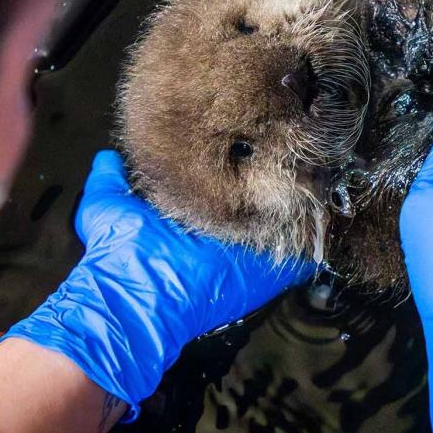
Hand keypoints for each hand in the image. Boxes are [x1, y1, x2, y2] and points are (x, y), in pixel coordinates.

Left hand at [2, 150, 312, 419]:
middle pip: (255, 204)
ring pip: (282, 225)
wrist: (135, 296)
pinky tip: (326, 204)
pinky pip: (301, 255)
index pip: (220, 188)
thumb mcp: (106, 206)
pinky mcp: (265, 271)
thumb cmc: (118, 252)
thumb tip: (107, 156)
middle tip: (289, 144)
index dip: (232, 165)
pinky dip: (316, 237)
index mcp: (192, 218)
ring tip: (318, 167)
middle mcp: (222, 234)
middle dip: (271, 179)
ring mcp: (246, 253)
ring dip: (298, 204)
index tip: (246, 136)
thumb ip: (108, 179)